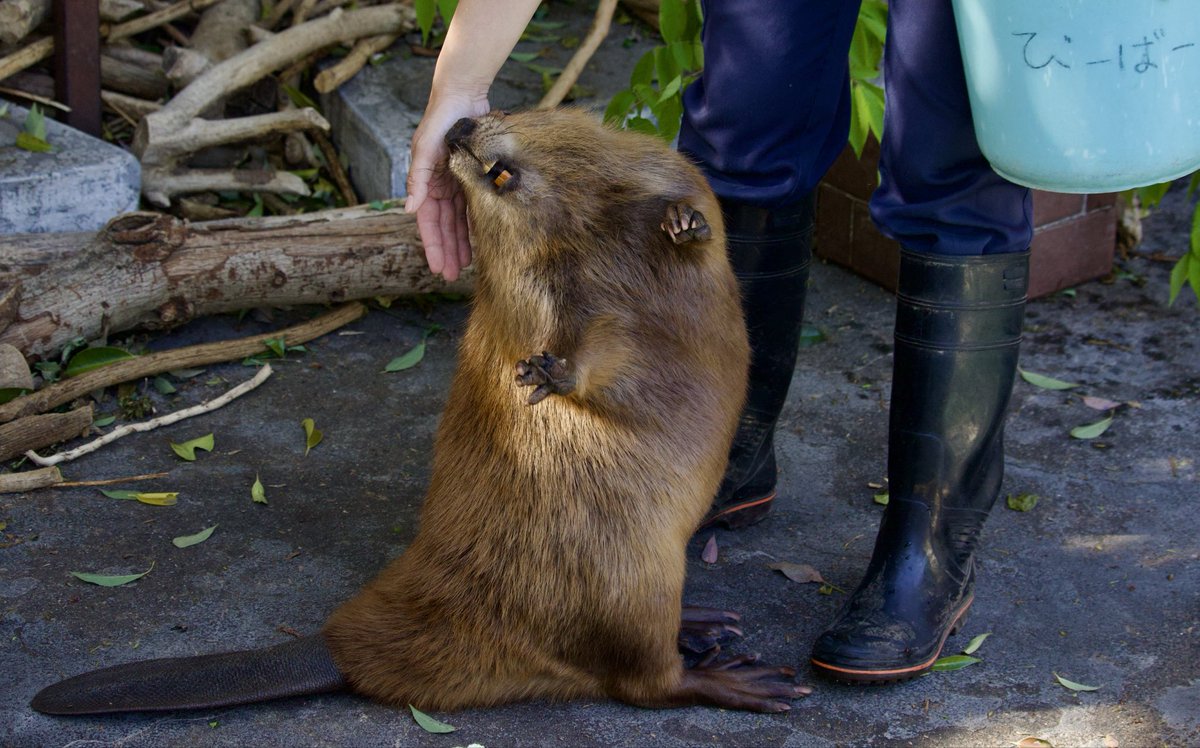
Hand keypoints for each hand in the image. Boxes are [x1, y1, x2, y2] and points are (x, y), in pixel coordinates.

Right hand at [404, 94, 489, 280]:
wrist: (463, 93)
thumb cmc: (441, 116)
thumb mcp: (425, 146)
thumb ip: (418, 177)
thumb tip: (408, 209)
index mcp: (426, 180)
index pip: (428, 222)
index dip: (433, 245)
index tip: (438, 268)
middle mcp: (440, 184)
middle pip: (443, 226)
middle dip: (447, 251)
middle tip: (452, 275)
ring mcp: (456, 180)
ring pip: (458, 219)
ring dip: (461, 242)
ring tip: (466, 264)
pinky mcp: (472, 174)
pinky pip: (472, 205)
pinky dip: (474, 222)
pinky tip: (479, 240)